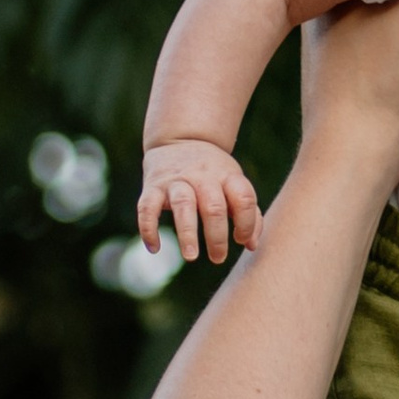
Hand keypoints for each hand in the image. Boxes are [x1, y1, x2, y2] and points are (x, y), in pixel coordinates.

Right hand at [139, 137, 261, 265]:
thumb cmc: (214, 173)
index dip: (247, 223)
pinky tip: (155, 248)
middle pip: (213, 206)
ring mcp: (176, 181)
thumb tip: (251, 245)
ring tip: (191, 256)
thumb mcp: (234, 184)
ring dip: (187, 233)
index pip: (243, 198)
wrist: (181, 139)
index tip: (241, 240)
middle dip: (217, 236)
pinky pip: (147, 207)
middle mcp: (202, 177)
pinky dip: (148, 228)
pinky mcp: (153, 186)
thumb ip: (249, 213)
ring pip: (183, 204)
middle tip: (218, 258)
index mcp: (227, 176)